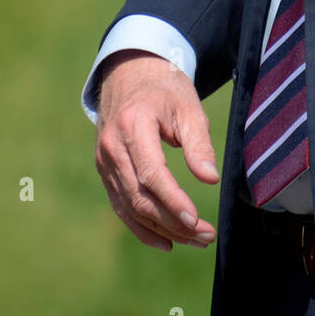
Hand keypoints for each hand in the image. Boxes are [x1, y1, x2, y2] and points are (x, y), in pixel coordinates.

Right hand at [95, 49, 218, 252]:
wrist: (130, 74)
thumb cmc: (165, 89)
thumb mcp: (189, 107)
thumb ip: (199, 143)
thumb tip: (210, 179)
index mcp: (133, 125)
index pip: (151, 174)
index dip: (173, 201)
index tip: (196, 220)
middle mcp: (112, 147)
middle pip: (140, 197)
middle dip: (173, 222)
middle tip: (206, 235)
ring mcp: (104, 161)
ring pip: (131, 207)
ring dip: (162, 230)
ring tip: (194, 240)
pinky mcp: (105, 171)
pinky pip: (121, 206)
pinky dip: (142, 228)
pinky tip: (166, 241)